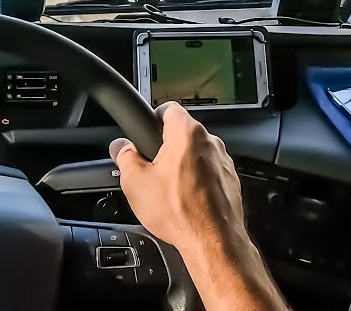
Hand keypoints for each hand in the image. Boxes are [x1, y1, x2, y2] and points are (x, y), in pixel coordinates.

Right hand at [110, 102, 244, 253]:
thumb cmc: (179, 212)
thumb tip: (120, 147)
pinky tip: (186, 199)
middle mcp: (210, 142)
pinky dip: (199, 180)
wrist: (212, 241)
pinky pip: (210, 171)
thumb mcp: (135, 182)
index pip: (169, 108)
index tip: (147, 130)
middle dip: (167, 146)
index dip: (154, 117)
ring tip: (169, 188)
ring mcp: (224, 161)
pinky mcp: (231, 180)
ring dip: (184, 164)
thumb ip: (124, 156)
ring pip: (197, 153)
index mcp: (186, 133)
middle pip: (183, 132)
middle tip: (152, 167)